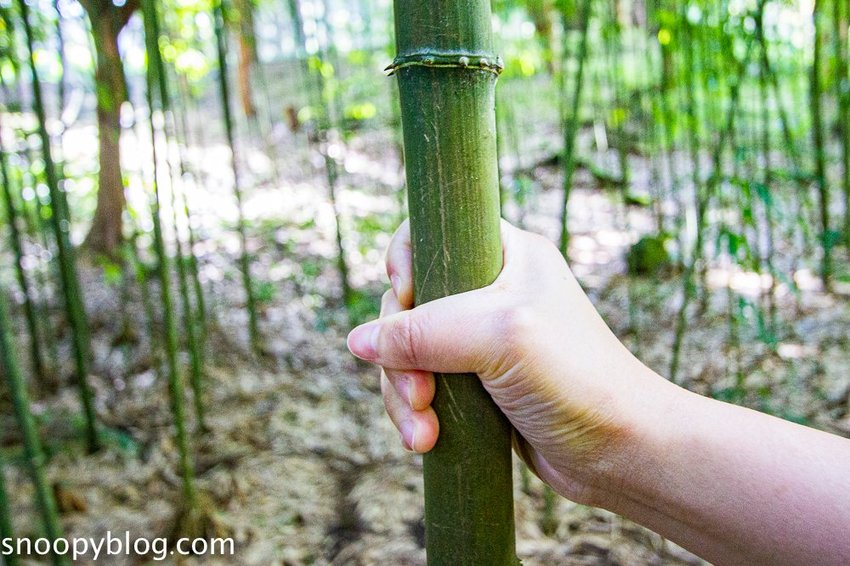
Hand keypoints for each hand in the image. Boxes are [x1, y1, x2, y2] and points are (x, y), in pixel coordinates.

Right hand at [347, 220, 673, 504]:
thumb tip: (357, 342)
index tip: (407, 302)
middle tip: (419, 392)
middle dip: (399, 353)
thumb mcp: (497, 336)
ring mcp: (481, 342)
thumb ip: (422, 331)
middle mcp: (490, 293)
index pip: (428, 236)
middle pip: (406, 305)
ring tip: (422, 433)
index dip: (404, 267)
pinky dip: (415, 414)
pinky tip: (426, 441)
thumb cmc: (575, 378)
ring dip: (403, 394)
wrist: (622, 451)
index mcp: (506, 254)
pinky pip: (422, 388)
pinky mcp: (476, 385)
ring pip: (406, 354)